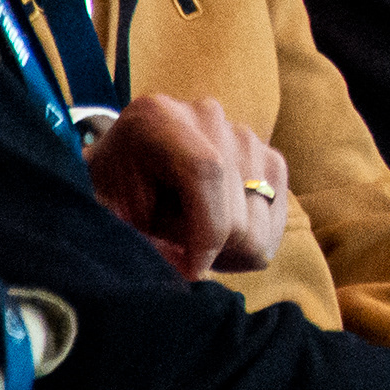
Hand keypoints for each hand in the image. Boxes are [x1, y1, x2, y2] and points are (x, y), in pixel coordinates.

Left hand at [85, 92, 290, 280]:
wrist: (124, 176)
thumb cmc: (111, 199)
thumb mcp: (112, 218)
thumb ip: (145, 242)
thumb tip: (192, 274)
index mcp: (156, 119)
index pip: (206, 170)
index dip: (208, 229)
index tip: (192, 271)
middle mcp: (206, 115)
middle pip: (239, 195)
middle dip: (217, 246)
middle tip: (184, 261)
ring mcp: (242, 132)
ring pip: (261, 208)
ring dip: (234, 243)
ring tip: (197, 246)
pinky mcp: (267, 155)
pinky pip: (278, 209)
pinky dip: (257, 238)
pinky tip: (222, 242)